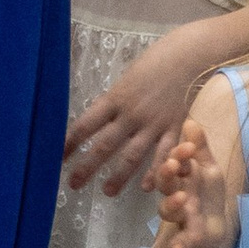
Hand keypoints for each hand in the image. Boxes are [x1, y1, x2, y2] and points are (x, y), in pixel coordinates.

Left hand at [67, 37, 216, 196]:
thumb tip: (97, 118)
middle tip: (73, 185)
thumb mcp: (127, 78)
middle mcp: (131, 114)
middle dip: (87, 167)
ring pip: (132, 155)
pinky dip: (155, 171)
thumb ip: (114, 101)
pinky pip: (163, 154)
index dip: (69, 143)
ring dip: (118, 176)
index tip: (58, 157)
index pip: (85, 125)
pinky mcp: (175, 128)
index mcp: (114, 98)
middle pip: (104, 145)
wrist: (190, 55)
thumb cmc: (156, 61)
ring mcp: (154, 123)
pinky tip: (147, 187)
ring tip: (107, 192)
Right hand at [151, 118, 233, 247]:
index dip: (178, 155)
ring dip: (172, 204)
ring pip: (168, 210)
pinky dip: (178, 246)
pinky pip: (180, 241)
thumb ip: (201, 148)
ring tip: (182, 198)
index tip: (188, 147)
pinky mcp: (187, 236)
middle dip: (166, 175)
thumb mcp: (209, 168)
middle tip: (172, 166)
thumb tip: (190, 120)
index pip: (173, 162)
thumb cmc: (208, 193)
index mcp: (180, 177)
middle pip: (165, 184)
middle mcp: (175, 195)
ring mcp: (180, 216)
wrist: (214, 226)